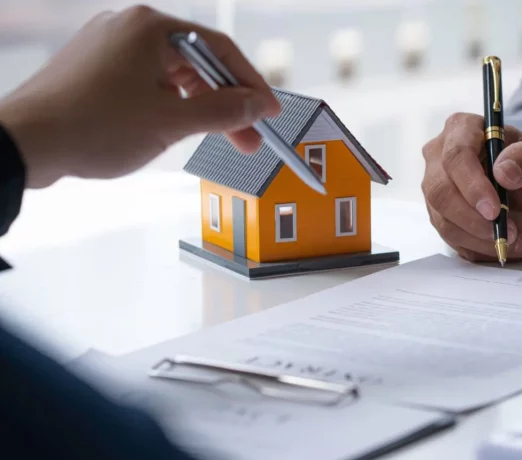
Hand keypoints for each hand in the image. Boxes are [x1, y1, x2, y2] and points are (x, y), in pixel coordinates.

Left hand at [0, 6, 279, 188]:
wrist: (26, 143)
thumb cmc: (91, 126)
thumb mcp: (171, 122)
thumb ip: (223, 111)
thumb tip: (256, 105)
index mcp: (150, 28)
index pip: (219, 50)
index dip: (251, 84)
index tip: (269, 112)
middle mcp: (129, 28)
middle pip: (197, 62)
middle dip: (225, 103)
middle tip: (248, 138)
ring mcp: (108, 47)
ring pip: (171, 75)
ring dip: (197, 107)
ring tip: (213, 140)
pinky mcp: (94, 69)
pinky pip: (146, 83)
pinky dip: (168, 106)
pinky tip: (174, 131)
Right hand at [421, 113, 521, 261]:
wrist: (521, 187)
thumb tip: (504, 172)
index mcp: (461, 129)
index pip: (456, 156)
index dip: (472, 186)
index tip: (495, 210)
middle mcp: (438, 156)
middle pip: (441, 192)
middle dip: (474, 221)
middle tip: (508, 234)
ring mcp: (434, 187)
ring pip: (444, 221)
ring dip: (482, 241)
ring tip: (520, 242)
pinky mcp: (438, 214)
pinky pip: (452, 239)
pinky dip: (482, 250)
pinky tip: (509, 247)